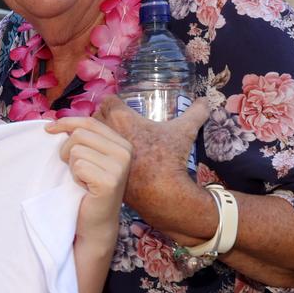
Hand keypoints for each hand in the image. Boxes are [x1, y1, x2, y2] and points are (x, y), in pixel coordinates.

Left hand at [46, 116, 131, 249]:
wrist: (96, 222)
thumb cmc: (88, 189)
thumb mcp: (88, 158)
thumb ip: (81, 138)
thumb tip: (54, 122)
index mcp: (122, 143)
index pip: (89, 122)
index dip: (66, 122)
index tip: (48, 129)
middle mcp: (125, 152)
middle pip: (79, 134)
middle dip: (67, 151)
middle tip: (75, 170)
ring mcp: (119, 167)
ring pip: (76, 150)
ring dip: (72, 167)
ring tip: (83, 180)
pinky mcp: (109, 181)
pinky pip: (78, 166)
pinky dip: (75, 178)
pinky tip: (84, 188)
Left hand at [93, 95, 209, 218]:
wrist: (161, 192)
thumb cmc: (170, 158)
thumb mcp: (184, 132)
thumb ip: (196, 113)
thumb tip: (206, 101)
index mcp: (122, 118)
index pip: (108, 101)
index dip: (113, 103)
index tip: (118, 108)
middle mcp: (108, 132)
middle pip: (94, 117)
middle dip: (100, 119)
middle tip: (111, 124)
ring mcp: (101, 151)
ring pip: (88, 137)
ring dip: (93, 137)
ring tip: (104, 141)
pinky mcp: (99, 169)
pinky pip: (88, 157)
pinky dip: (93, 155)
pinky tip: (104, 159)